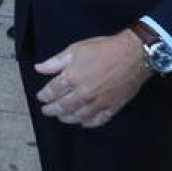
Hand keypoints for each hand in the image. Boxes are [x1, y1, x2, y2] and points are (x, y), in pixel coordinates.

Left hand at [35, 29, 150, 127]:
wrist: (133, 55)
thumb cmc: (104, 49)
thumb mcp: (75, 49)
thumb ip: (55, 62)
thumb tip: (38, 68)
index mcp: (72, 77)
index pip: (52, 91)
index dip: (44, 96)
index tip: (40, 97)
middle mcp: (83, 93)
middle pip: (62, 107)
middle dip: (51, 110)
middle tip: (46, 111)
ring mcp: (98, 102)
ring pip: (78, 117)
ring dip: (66, 118)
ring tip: (61, 117)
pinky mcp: (112, 107)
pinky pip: (97, 120)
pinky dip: (88, 123)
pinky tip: (83, 122)